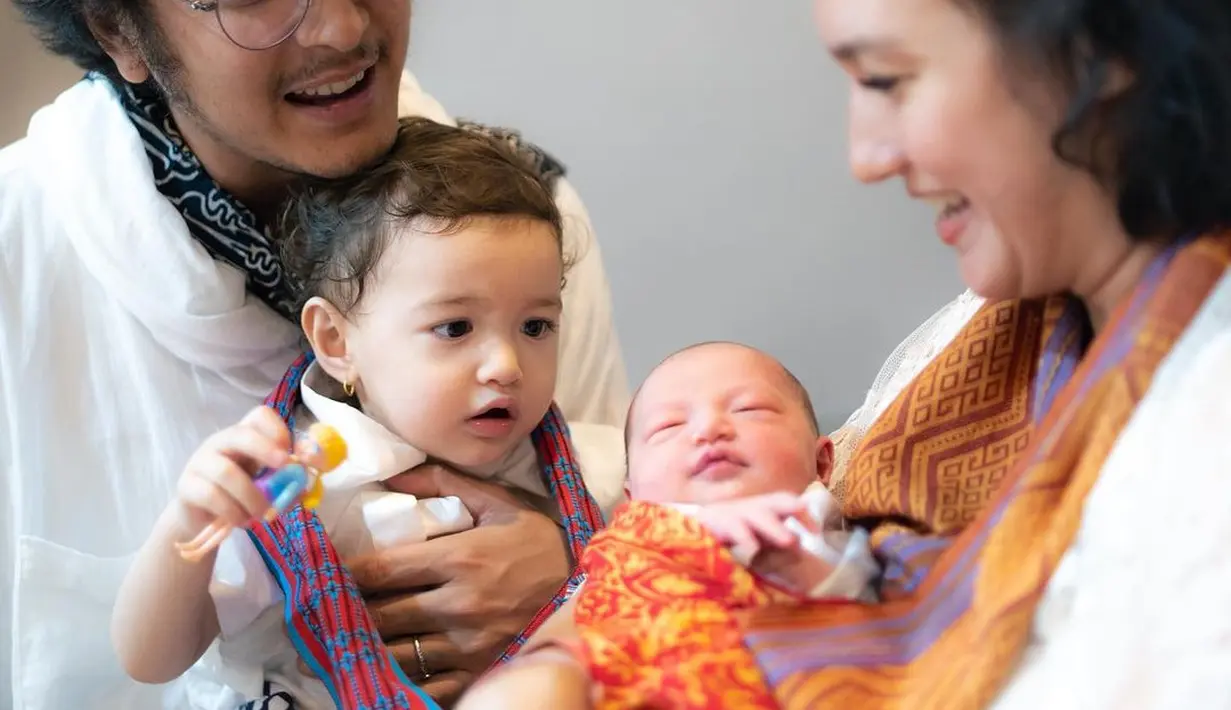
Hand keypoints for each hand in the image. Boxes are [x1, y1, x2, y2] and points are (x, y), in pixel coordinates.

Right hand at [173, 406, 289, 533]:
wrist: (204, 521)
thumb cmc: (241, 497)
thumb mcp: (267, 486)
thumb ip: (287, 479)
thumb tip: (307, 476)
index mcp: (244, 437)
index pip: (259, 416)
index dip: (278, 431)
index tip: (290, 456)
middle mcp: (220, 443)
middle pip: (240, 434)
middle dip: (264, 448)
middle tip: (283, 466)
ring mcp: (199, 463)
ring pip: (226, 472)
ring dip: (251, 496)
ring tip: (261, 514)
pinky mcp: (186, 487)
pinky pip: (210, 495)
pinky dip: (232, 511)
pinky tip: (240, 520)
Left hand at [346, 463, 570, 706]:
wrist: (586, 586)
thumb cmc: (538, 540)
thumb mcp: (497, 502)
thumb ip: (443, 482)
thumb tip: (392, 475)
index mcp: (459, 558)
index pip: (383, 569)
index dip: (345, 572)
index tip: (325, 570)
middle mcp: (459, 604)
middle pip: (382, 614)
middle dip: (349, 611)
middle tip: (325, 607)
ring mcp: (469, 644)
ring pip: (397, 652)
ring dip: (367, 646)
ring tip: (343, 638)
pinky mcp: (480, 670)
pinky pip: (428, 684)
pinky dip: (401, 678)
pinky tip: (383, 668)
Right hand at [691, 491, 811, 561]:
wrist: (680, 530)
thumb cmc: (722, 538)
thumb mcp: (751, 539)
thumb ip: (771, 544)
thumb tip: (798, 553)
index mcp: (759, 509)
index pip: (786, 502)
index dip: (802, 512)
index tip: (816, 532)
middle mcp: (747, 507)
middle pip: (775, 501)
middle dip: (793, 509)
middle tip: (810, 529)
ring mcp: (730, 512)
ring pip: (756, 513)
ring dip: (775, 527)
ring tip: (791, 541)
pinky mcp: (712, 521)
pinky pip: (731, 526)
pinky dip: (745, 537)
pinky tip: (753, 550)